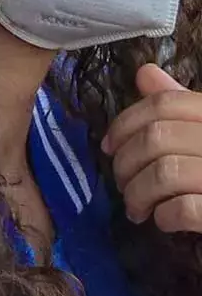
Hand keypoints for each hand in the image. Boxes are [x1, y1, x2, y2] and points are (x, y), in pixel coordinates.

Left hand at [102, 65, 201, 233]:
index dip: (126, 122)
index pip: (166, 103)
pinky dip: (164, 217)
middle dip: (126, 163)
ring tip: (137, 208)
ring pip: (164, 173)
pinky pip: (185, 209)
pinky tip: (165, 222)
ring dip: (137, 194)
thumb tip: (145, 73)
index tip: (109, 146)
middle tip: (122, 184)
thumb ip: (180, 107)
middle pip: (157, 137)